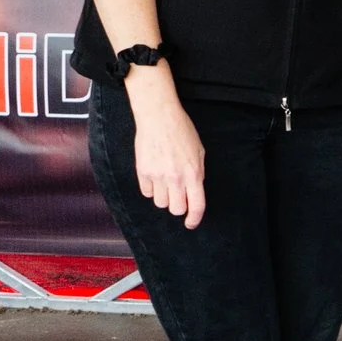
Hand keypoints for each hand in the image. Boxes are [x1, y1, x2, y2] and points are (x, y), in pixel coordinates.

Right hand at [126, 65, 206, 228]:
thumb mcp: (199, 152)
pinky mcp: (142, 172)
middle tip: (179, 197)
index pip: (196, 206)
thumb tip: (193, 192)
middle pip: (176, 209)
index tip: (191, 223)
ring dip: (164, 197)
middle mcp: (175, 178)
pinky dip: (151, 189)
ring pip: (160, 203)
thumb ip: (197, 173)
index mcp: (194, 173)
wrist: (158, 117)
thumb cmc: (182, 131)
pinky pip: (146, 193)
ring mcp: (157, 176)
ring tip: (166, 182)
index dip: (194, 219)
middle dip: (179, 207)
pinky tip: (154, 176)